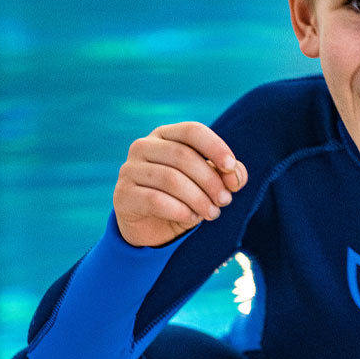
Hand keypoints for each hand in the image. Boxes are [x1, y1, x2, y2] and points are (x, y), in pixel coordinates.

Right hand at [113, 122, 247, 246]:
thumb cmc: (184, 198)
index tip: (231, 167)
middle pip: (183, 156)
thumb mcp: (209, 185)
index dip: (215, 147)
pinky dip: (180, 210)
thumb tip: (236, 175)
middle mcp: (143, 146)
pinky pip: (155, 200)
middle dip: (210, 180)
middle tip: (224, 200)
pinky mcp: (123, 194)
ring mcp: (129, 169)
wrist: (152, 227)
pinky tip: (191, 218)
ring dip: (198, 199)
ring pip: (171, 179)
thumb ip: (227, 175)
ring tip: (212, 213)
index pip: (192, 131)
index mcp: (165, 135)